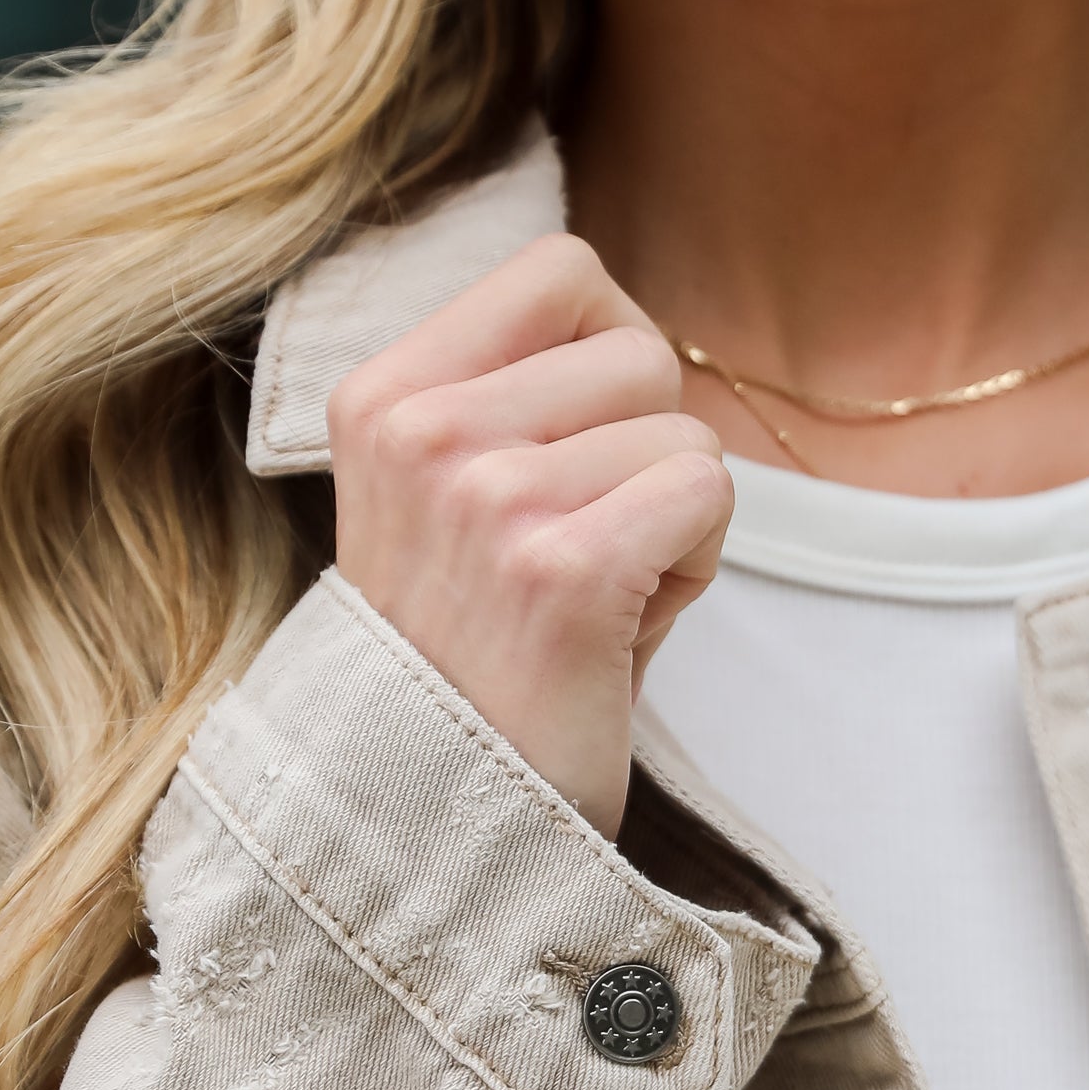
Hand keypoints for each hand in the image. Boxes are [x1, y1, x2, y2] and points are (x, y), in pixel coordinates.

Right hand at [325, 234, 732, 840]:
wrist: (437, 820)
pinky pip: (706, 492)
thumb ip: (517, 394)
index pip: (561, 269)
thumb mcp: (450, 493)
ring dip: (673, 519)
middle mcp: (421, 429)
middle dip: (648, 450)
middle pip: (640, 351)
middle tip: (580, 551)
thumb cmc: (474, 654)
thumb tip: (625, 318)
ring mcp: (485, 494)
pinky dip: (695, 567)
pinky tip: (621, 629)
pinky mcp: (560, 568)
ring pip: (685, 430)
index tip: (581, 443)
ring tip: (593, 600)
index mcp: (382, 394)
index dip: (613, 347)